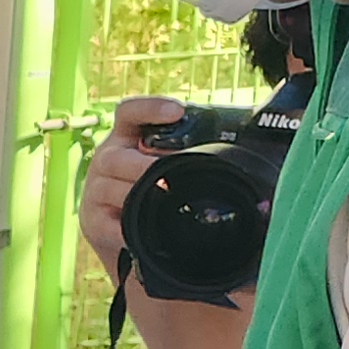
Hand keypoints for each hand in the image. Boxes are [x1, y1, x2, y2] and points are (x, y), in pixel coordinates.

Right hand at [79, 98, 186, 270]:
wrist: (127, 240)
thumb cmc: (155, 198)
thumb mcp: (166, 171)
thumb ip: (190, 160)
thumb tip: (255, 171)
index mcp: (126, 140)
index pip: (129, 113)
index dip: (150, 108)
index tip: (177, 111)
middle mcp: (106, 161)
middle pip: (116, 157)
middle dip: (146, 167)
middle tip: (172, 178)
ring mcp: (95, 192)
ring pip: (111, 189)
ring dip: (138, 197)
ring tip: (164, 202)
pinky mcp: (92, 222)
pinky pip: (109, 224)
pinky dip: (127, 229)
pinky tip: (145, 233)